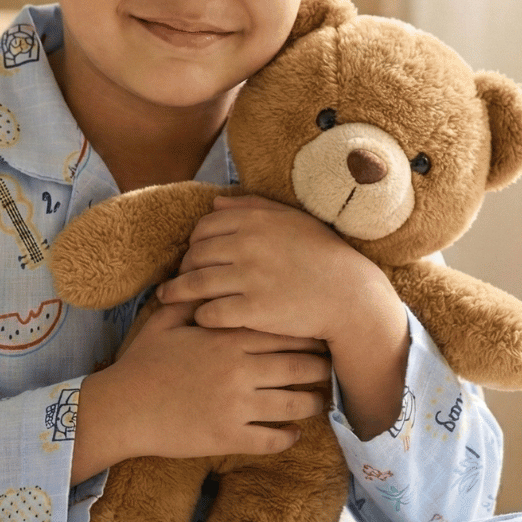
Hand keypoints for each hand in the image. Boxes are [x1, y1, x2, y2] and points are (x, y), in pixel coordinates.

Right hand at [70, 299, 331, 481]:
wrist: (122, 408)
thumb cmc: (142, 363)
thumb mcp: (165, 324)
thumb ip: (191, 302)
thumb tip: (204, 280)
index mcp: (226, 340)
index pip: (282, 332)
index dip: (307, 334)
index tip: (319, 335)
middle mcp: (239, 371)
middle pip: (298, 366)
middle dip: (320, 367)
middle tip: (331, 367)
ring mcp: (237, 406)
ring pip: (294, 404)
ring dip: (313, 404)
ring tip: (320, 402)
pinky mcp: (229, 437)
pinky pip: (272, 440)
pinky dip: (288, 437)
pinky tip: (293, 433)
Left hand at [156, 195, 409, 438]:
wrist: (351, 296)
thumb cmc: (323, 256)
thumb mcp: (293, 220)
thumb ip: (252, 207)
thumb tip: (215, 202)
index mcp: (256, 221)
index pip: (204, 228)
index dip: (194, 243)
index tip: (194, 256)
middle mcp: (248, 246)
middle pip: (195, 255)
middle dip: (184, 268)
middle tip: (182, 279)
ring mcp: (250, 279)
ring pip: (195, 284)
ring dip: (178, 293)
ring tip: (170, 299)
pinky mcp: (254, 311)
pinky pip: (211, 313)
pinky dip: (201, 316)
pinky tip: (203, 319)